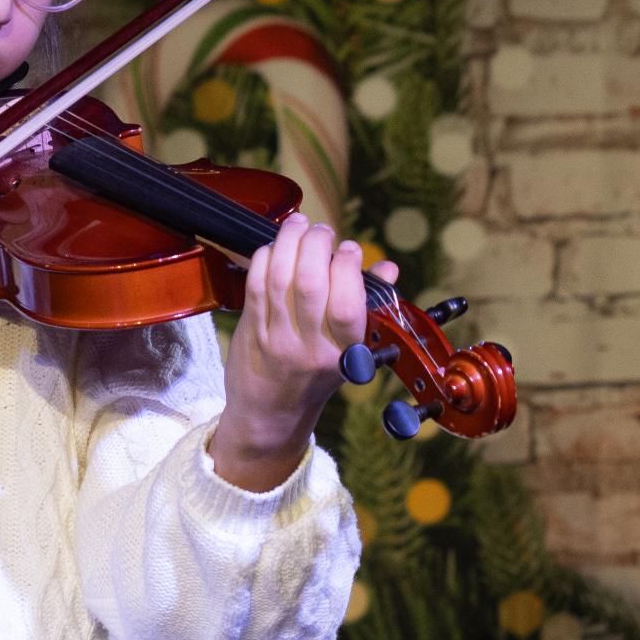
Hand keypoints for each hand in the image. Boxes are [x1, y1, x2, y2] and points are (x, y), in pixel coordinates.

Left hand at [211, 218, 397, 491]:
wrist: (271, 415)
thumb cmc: (315, 378)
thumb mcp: (351, 350)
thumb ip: (369, 306)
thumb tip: (388, 268)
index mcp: (344, 351)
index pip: (348, 304)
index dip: (349, 267)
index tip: (350, 248)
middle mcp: (310, 346)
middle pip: (311, 282)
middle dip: (316, 243)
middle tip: (321, 230)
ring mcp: (277, 338)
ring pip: (280, 278)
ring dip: (288, 241)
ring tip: (298, 224)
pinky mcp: (250, 331)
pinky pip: (255, 285)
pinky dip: (264, 258)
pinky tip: (274, 247)